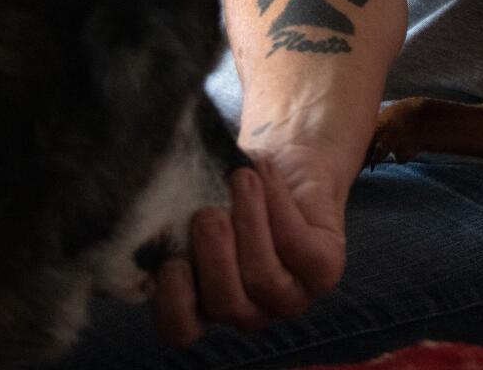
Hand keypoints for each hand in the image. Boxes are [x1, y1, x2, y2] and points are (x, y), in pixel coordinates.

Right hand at [152, 140, 347, 346]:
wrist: (293, 154)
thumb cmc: (237, 182)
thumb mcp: (204, 199)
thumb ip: (181, 220)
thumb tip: (157, 218)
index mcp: (209, 300)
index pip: (183, 329)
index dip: (174, 303)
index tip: (172, 262)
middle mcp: (250, 308)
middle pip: (226, 304)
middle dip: (215, 257)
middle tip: (208, 213)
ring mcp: (291, 295)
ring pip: (263, 277)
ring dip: (249, 222)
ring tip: (241, 179)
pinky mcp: (325, 269)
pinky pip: (298, 246)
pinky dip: (277, 204)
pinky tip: (265, 173)